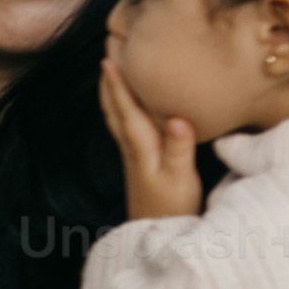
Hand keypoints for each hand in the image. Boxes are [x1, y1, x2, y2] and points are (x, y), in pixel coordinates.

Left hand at [97, 51, 209, 224]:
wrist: (156, 238)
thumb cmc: (171, 209)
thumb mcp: (181, 178)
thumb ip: (179, 147)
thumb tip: (176, 118)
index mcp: (140, 147)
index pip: (125, 108)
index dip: (118, 83)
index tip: (108, 56)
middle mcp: (131, 148)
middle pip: (115, 107)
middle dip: (110, 79)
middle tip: (108, 49)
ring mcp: (133, 156)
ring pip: (117, 116)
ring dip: (113, 91)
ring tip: (111, 69)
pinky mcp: (138, 163)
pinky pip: (125, 126)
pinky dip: (122, 108)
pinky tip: (128, 105)